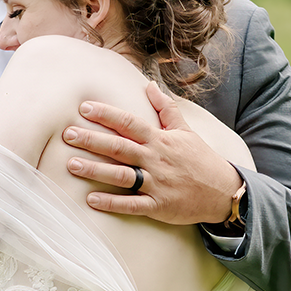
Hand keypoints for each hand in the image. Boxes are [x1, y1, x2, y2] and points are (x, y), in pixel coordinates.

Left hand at [63, 81, 241, 224]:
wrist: (223, 192)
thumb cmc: (200, 160)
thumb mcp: (185, 131)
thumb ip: (166, 108)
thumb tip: (149, 85)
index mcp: (160, 140)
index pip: (129, 122)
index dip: (107, 114)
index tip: (84, 107)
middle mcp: (156, 159)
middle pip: (120, 147)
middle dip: (92, 140)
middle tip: (68, 134)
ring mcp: (157, 184)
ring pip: (121, 175)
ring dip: (96, 170)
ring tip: (72, 165)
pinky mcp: (158, 206)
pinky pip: (132, 205)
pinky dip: (112, 203)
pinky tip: (91, 200)